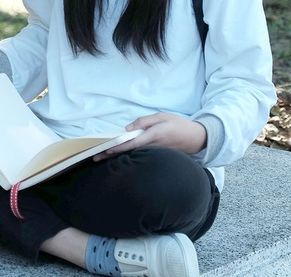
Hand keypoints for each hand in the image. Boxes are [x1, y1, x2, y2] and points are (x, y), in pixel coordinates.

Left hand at [92, 113, 206, 161]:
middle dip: (112, 154)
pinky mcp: (155, 156)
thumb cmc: (178, 125)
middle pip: (128, 151)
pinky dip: (126, 156)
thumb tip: (127, 128)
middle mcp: (152, 147)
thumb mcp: (162, 116)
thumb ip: (144, 122)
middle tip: (95, 158)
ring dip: (116, 157)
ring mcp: (153, 153)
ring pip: (132, 155)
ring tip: (100, 158)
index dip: (118, 147)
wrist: (195, 138)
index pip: (132, 143)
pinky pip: (138, 156)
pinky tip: (116, 157)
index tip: (105, 150)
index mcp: (153, 135)